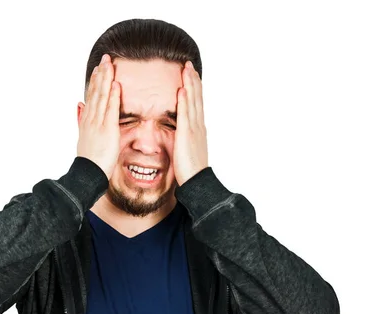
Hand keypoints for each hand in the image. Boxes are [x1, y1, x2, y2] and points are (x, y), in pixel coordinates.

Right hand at [77, 54, 120, 178]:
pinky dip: (113, 96)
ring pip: (102, 97)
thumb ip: (80, 119)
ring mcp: (98, 124)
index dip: (95, 80)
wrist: (87, 174)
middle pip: (95, 92)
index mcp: (86, 120)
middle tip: (105, 58)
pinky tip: (116, 84)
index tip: (99, 67)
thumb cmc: (89, 160)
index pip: (91, 96)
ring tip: (110, 64)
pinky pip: (111, 110)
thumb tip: (78, 105)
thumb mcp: (83, 136)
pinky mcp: (107, 130)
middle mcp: (90, 119)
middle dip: (101, 74)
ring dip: (106, 79)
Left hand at [173, 61, 208, 185]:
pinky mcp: (187, 135)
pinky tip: (182, 90)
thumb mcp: (188, 149)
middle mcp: (198, 125)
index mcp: (197, 128)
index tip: (190, 73)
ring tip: (186, 69)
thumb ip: (185, 138)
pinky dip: (184, 101)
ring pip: (192, 102)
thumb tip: (182, 132)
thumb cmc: (191, 169)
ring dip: (189, 84)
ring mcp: (194, 129)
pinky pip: (185, 115)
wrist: (197, 182)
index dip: (194, 87)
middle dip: (192, 80)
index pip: (196, 103)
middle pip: (196, 98)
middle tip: (188, 64)